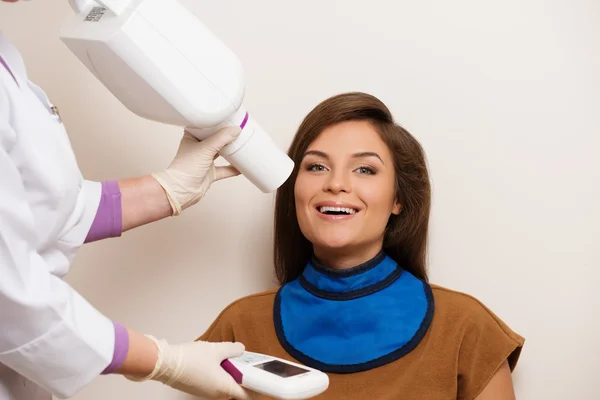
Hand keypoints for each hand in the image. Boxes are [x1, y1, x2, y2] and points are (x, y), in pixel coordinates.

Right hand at [126, 336, 252, 399]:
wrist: (165, 363)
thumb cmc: (189, 359)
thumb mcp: (217, 349)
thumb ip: (233, 349)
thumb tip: (241, 349)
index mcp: (224, 387)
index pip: (248, 394)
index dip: (258, 387)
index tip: (266, 381)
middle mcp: (216, 393)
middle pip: (236, 388)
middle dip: (244, 376)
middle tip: (249, 364)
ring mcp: (206, 391)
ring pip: (225, 384)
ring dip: (231, 373)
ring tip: (233, 358)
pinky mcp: (198, 387)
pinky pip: (214, 382)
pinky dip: (220, 373)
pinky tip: (218, 361)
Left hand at [151, 126, 240, 215]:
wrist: (182, 190)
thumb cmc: (185, 168)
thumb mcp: (205, 148)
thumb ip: (221, 138)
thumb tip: (235, 130)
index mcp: (191, 138)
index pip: (204, 125)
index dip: (215, 121)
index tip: (227, 116)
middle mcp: (198, 148)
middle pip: (214, 138)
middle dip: (225, 135)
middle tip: (237, 128)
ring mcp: (204, 161)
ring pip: (220, 153)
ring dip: (230, 150)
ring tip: (241, 143)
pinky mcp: (210, 173)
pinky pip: (224, 169)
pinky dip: (233, 168)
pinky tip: (242, 166)